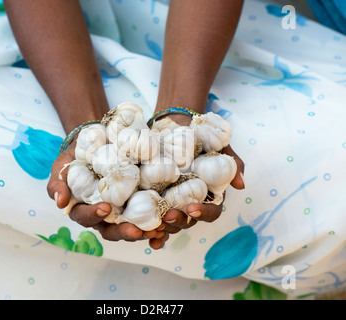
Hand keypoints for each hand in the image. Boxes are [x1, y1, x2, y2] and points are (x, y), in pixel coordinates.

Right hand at [46, 140, 169, 249]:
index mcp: (83, 208)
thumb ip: (58, 182)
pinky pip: (147, 217)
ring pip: (131, 227)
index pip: (85, 217)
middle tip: (136, 230)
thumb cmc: (78, 155)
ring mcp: (122, 210)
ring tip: (156, 229)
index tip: (104, 207)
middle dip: (123, 232)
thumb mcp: (63, 165)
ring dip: (143, 231)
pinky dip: (156, 223)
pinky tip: (166, 222)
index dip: (93, 215)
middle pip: (111, 230)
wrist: (99, 140)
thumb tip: (60, 202)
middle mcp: (103, 214)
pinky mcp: (138, 203)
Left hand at [158, 114, 244, 232]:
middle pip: (188, 221)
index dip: (203, 213)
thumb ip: (232, 163)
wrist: (175, 126)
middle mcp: (191, 203)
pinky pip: (154, 219)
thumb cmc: (201, 137)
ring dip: (163, 228)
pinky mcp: (156, 199)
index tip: (192, 208)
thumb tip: (240, 184)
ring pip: (170, 223)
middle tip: (167, 215)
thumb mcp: (220, 146)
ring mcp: (173, 203)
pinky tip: (147, 236)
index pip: (211, 212)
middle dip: (179, 221)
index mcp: (209, 195)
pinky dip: (152, 232)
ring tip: (153, 226)